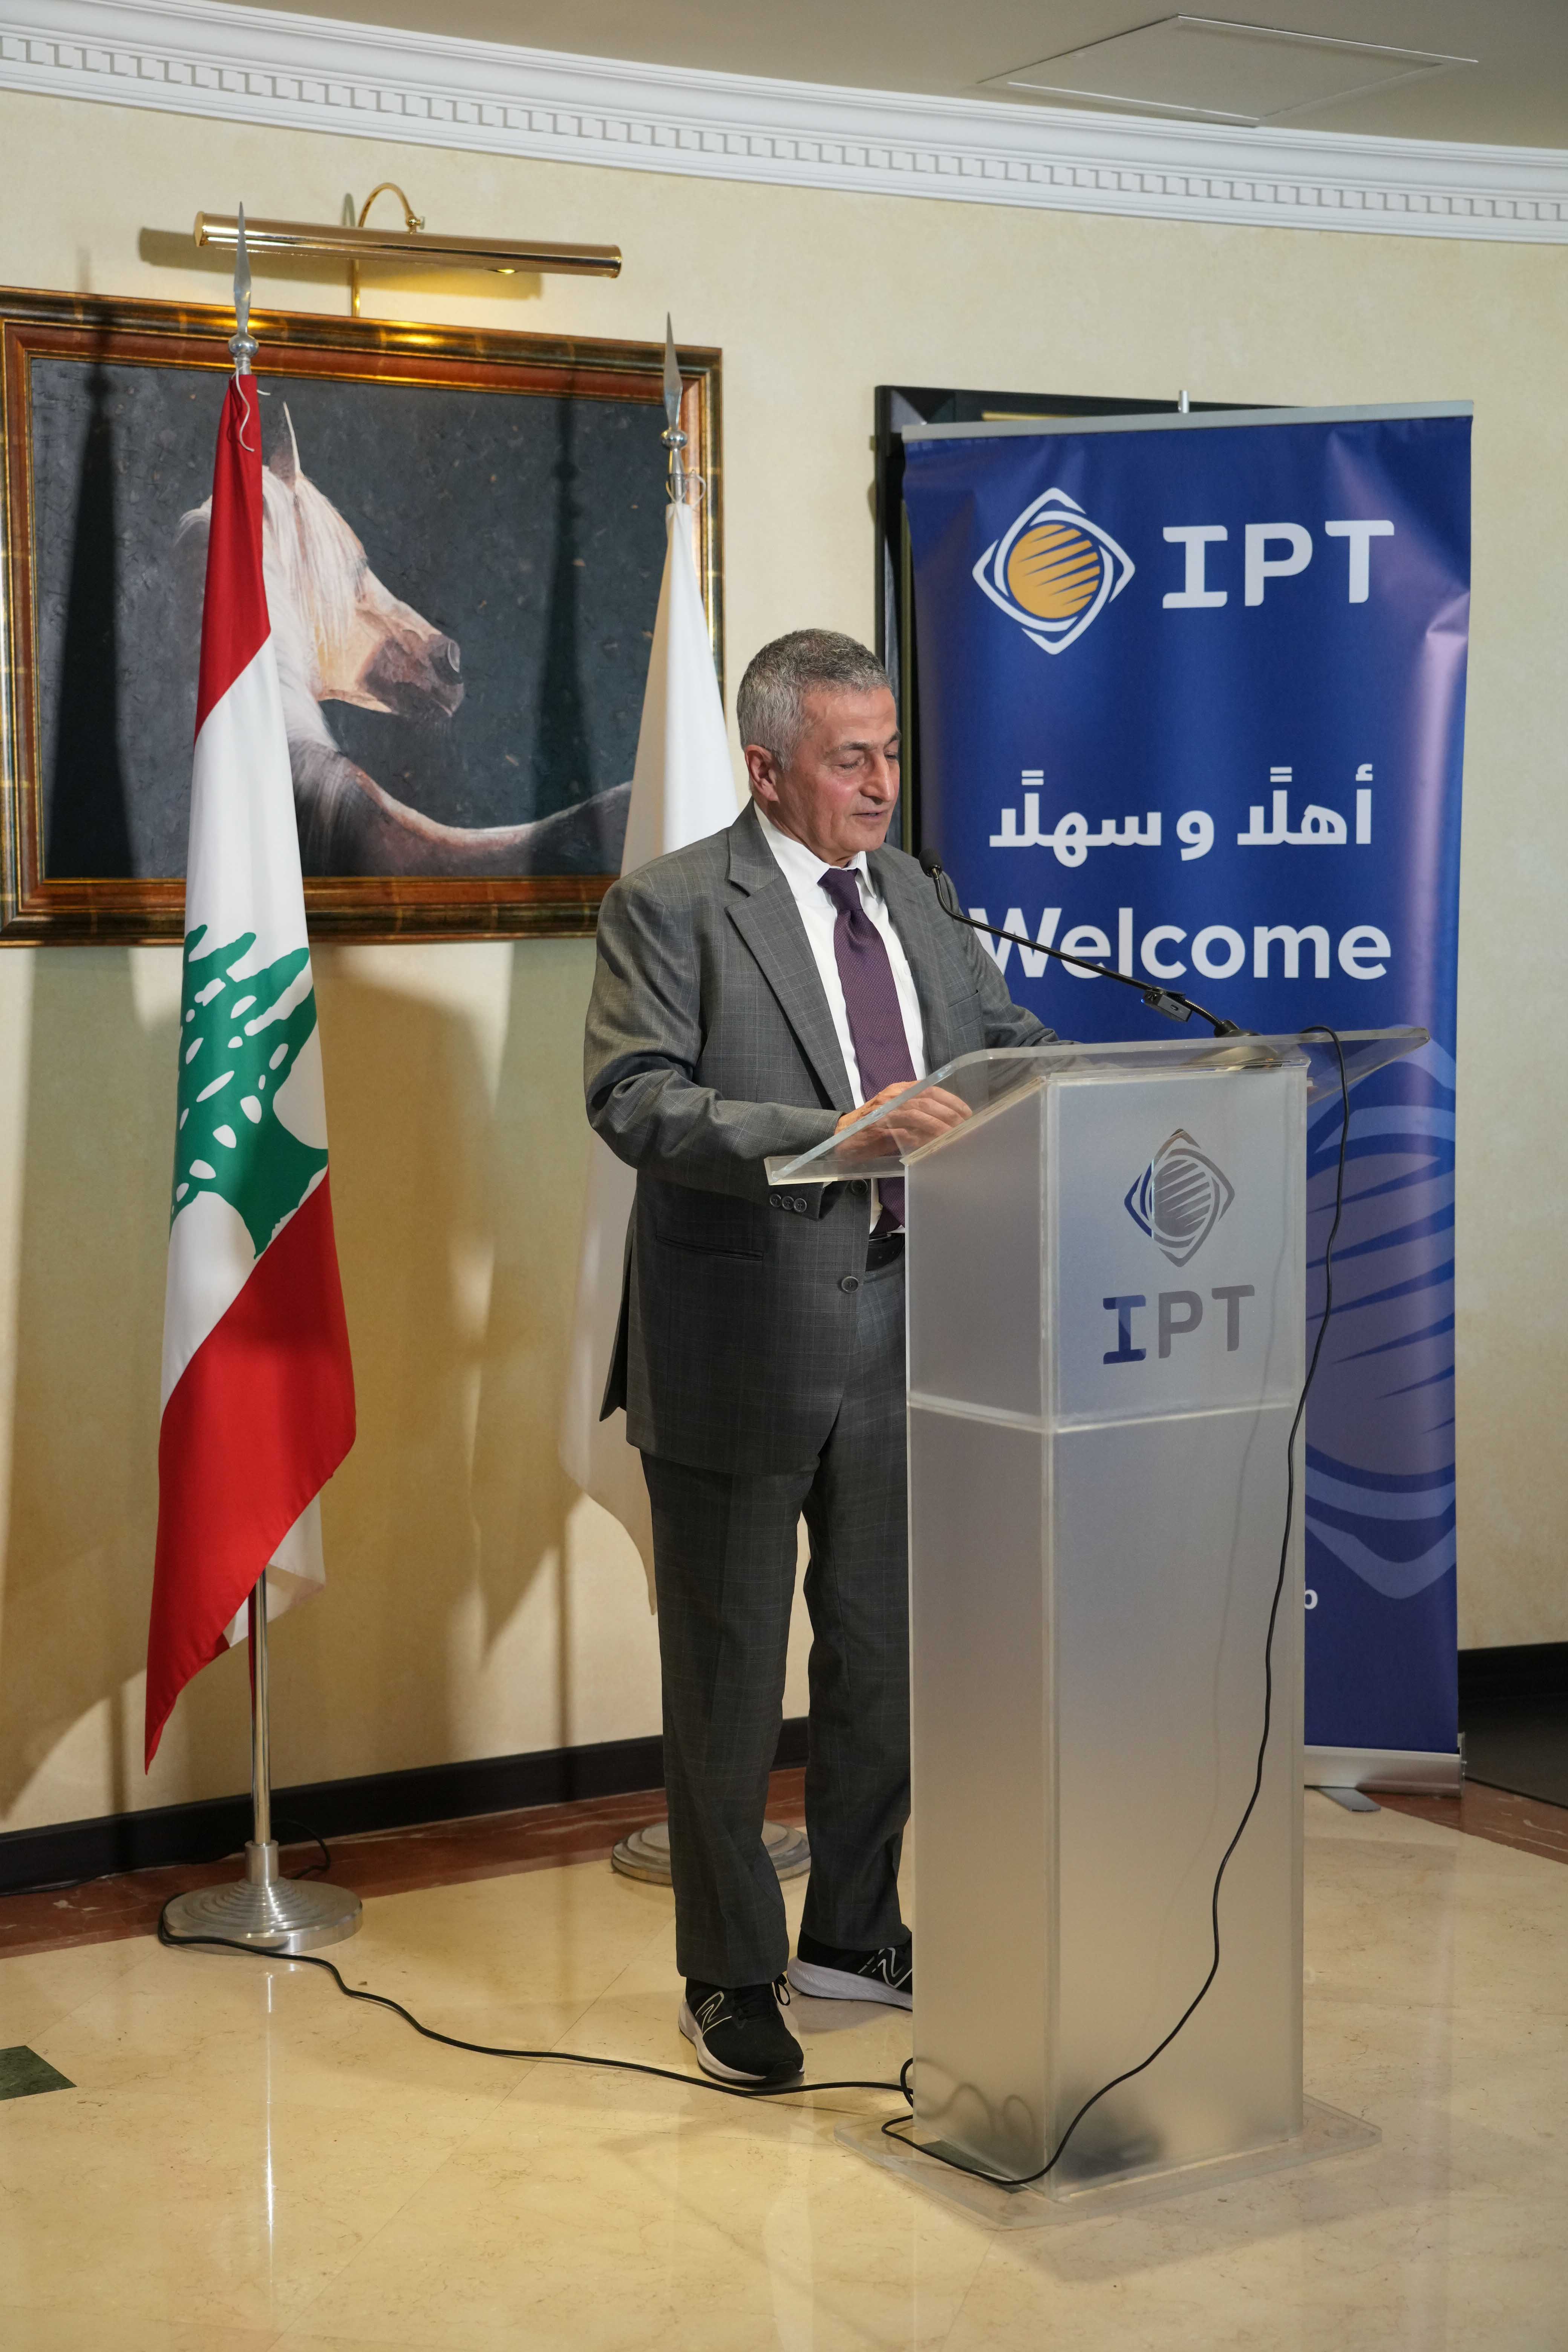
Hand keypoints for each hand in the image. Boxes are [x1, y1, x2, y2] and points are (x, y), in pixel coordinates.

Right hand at [835, 1081, 971, 1154]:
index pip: (930, 1089)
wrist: (840, 1137)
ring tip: (953, 1136)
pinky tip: (932, 1146)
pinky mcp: (878, 1130)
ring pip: (917, 1114)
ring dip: (938, 1126)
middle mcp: (892, 1097)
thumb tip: (946, 1124)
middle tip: (964, 1127)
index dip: (951, 1100)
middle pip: (926, 1100)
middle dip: (949, 1114)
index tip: (966, 1112)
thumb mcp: (895, 1114)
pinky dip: (920, 1139)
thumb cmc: (871, 1127)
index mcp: (898, 1090)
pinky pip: (903, 1134)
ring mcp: (884, 1113)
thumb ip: (916, 1114)